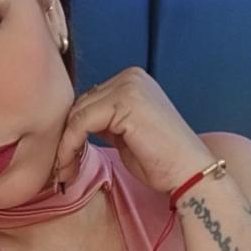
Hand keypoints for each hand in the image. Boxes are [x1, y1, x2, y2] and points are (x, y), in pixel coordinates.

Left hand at [55, 67, 216, 193]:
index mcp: (132, 80)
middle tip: (61, 168)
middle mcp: (130, 77)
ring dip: (66, 145)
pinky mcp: (124, 102)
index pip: (88, 100)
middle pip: (80, 105)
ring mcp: (128, 86)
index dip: (72, 130)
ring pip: (77, 114)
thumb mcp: (124, 132)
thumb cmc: (160, 160)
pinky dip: (70, 146)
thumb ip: (104, 120)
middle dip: (67, 138)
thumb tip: (74, 122)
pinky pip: (80, 123)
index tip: (65, 158)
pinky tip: (69, 165)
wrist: (188, 173)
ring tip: (64, 171)